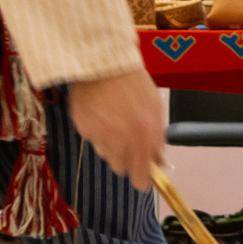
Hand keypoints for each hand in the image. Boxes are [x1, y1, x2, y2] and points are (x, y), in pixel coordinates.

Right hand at [69, 67, 165, 182]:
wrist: (105, 63)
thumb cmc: (133, 83)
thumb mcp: (155, 108)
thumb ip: (157, 138)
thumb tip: (159, 160)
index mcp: (143, 135)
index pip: (142, 174)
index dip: (143, 181)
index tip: (143, 181)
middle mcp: (121, 139)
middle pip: (121, 168)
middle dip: (126, 159)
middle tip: (127, 143)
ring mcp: (100, 134)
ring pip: (106, 154)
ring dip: (111, 145)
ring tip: (113, 123)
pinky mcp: (83, 128)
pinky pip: (92, 139)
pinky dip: (97, 132)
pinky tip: (101, 114)